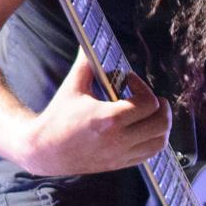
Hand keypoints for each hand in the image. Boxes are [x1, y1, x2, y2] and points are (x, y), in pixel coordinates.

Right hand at [19, 49, 170, 175]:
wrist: (44, 150)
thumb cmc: (57, 118)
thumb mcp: (72, 87)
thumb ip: (86, 63)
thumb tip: (89, 41)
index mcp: (108, 120)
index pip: (148, 104)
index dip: (144, 88)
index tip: (130, 81)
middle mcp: (117, 140)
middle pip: (161, 124)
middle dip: (161, 107)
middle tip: (151, 98)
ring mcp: (120, 155)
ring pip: (159, 142)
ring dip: (160, 125)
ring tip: (150, 113)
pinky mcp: (119, 164)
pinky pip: (149, 154)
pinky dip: (153, 140)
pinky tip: (142, 128)